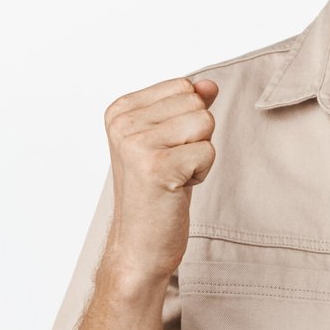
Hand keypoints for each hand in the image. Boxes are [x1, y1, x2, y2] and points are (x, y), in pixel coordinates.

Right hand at [102, 76, 218, 281]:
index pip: (183, 86)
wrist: (139, 245)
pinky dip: (201, 173)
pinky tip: (177, 189)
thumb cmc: (155, 193)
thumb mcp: (169, 140)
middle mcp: (123, 123)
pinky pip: (207, 151)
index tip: (166, 149)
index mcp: (120, 110)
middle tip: (171, 166)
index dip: (187, 120)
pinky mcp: (157, 166)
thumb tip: (209, 84)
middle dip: (196, 136)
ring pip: (204, 123)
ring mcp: (136, 143)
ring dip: (199, 154)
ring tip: (174, 175)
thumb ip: (187, 106)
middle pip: (196, 103)